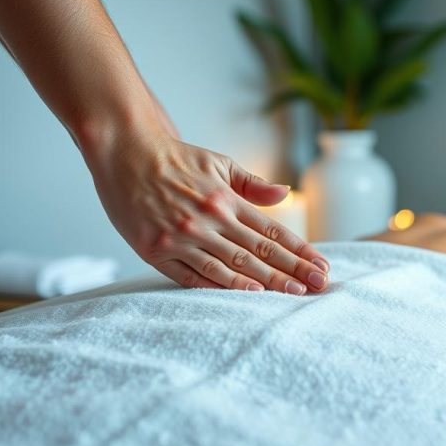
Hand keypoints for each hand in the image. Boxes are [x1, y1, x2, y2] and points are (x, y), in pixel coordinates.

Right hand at [82, 123, 328, 293]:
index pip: (271, 231)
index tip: (321, 265)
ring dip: (263, 282)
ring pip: (230, 266)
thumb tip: (284, 193)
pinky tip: (244, 294)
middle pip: (257, 252)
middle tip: (317, 286)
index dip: (299, 250)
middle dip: (291, 270)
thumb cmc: (175, 159)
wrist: (124, 152)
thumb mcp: (218, 163)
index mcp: (225, 200)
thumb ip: (251, 184)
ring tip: (291, 293)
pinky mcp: (156, 250)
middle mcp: (207, 219)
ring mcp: (181, 237)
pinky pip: (192, 275)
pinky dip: (219, 286)